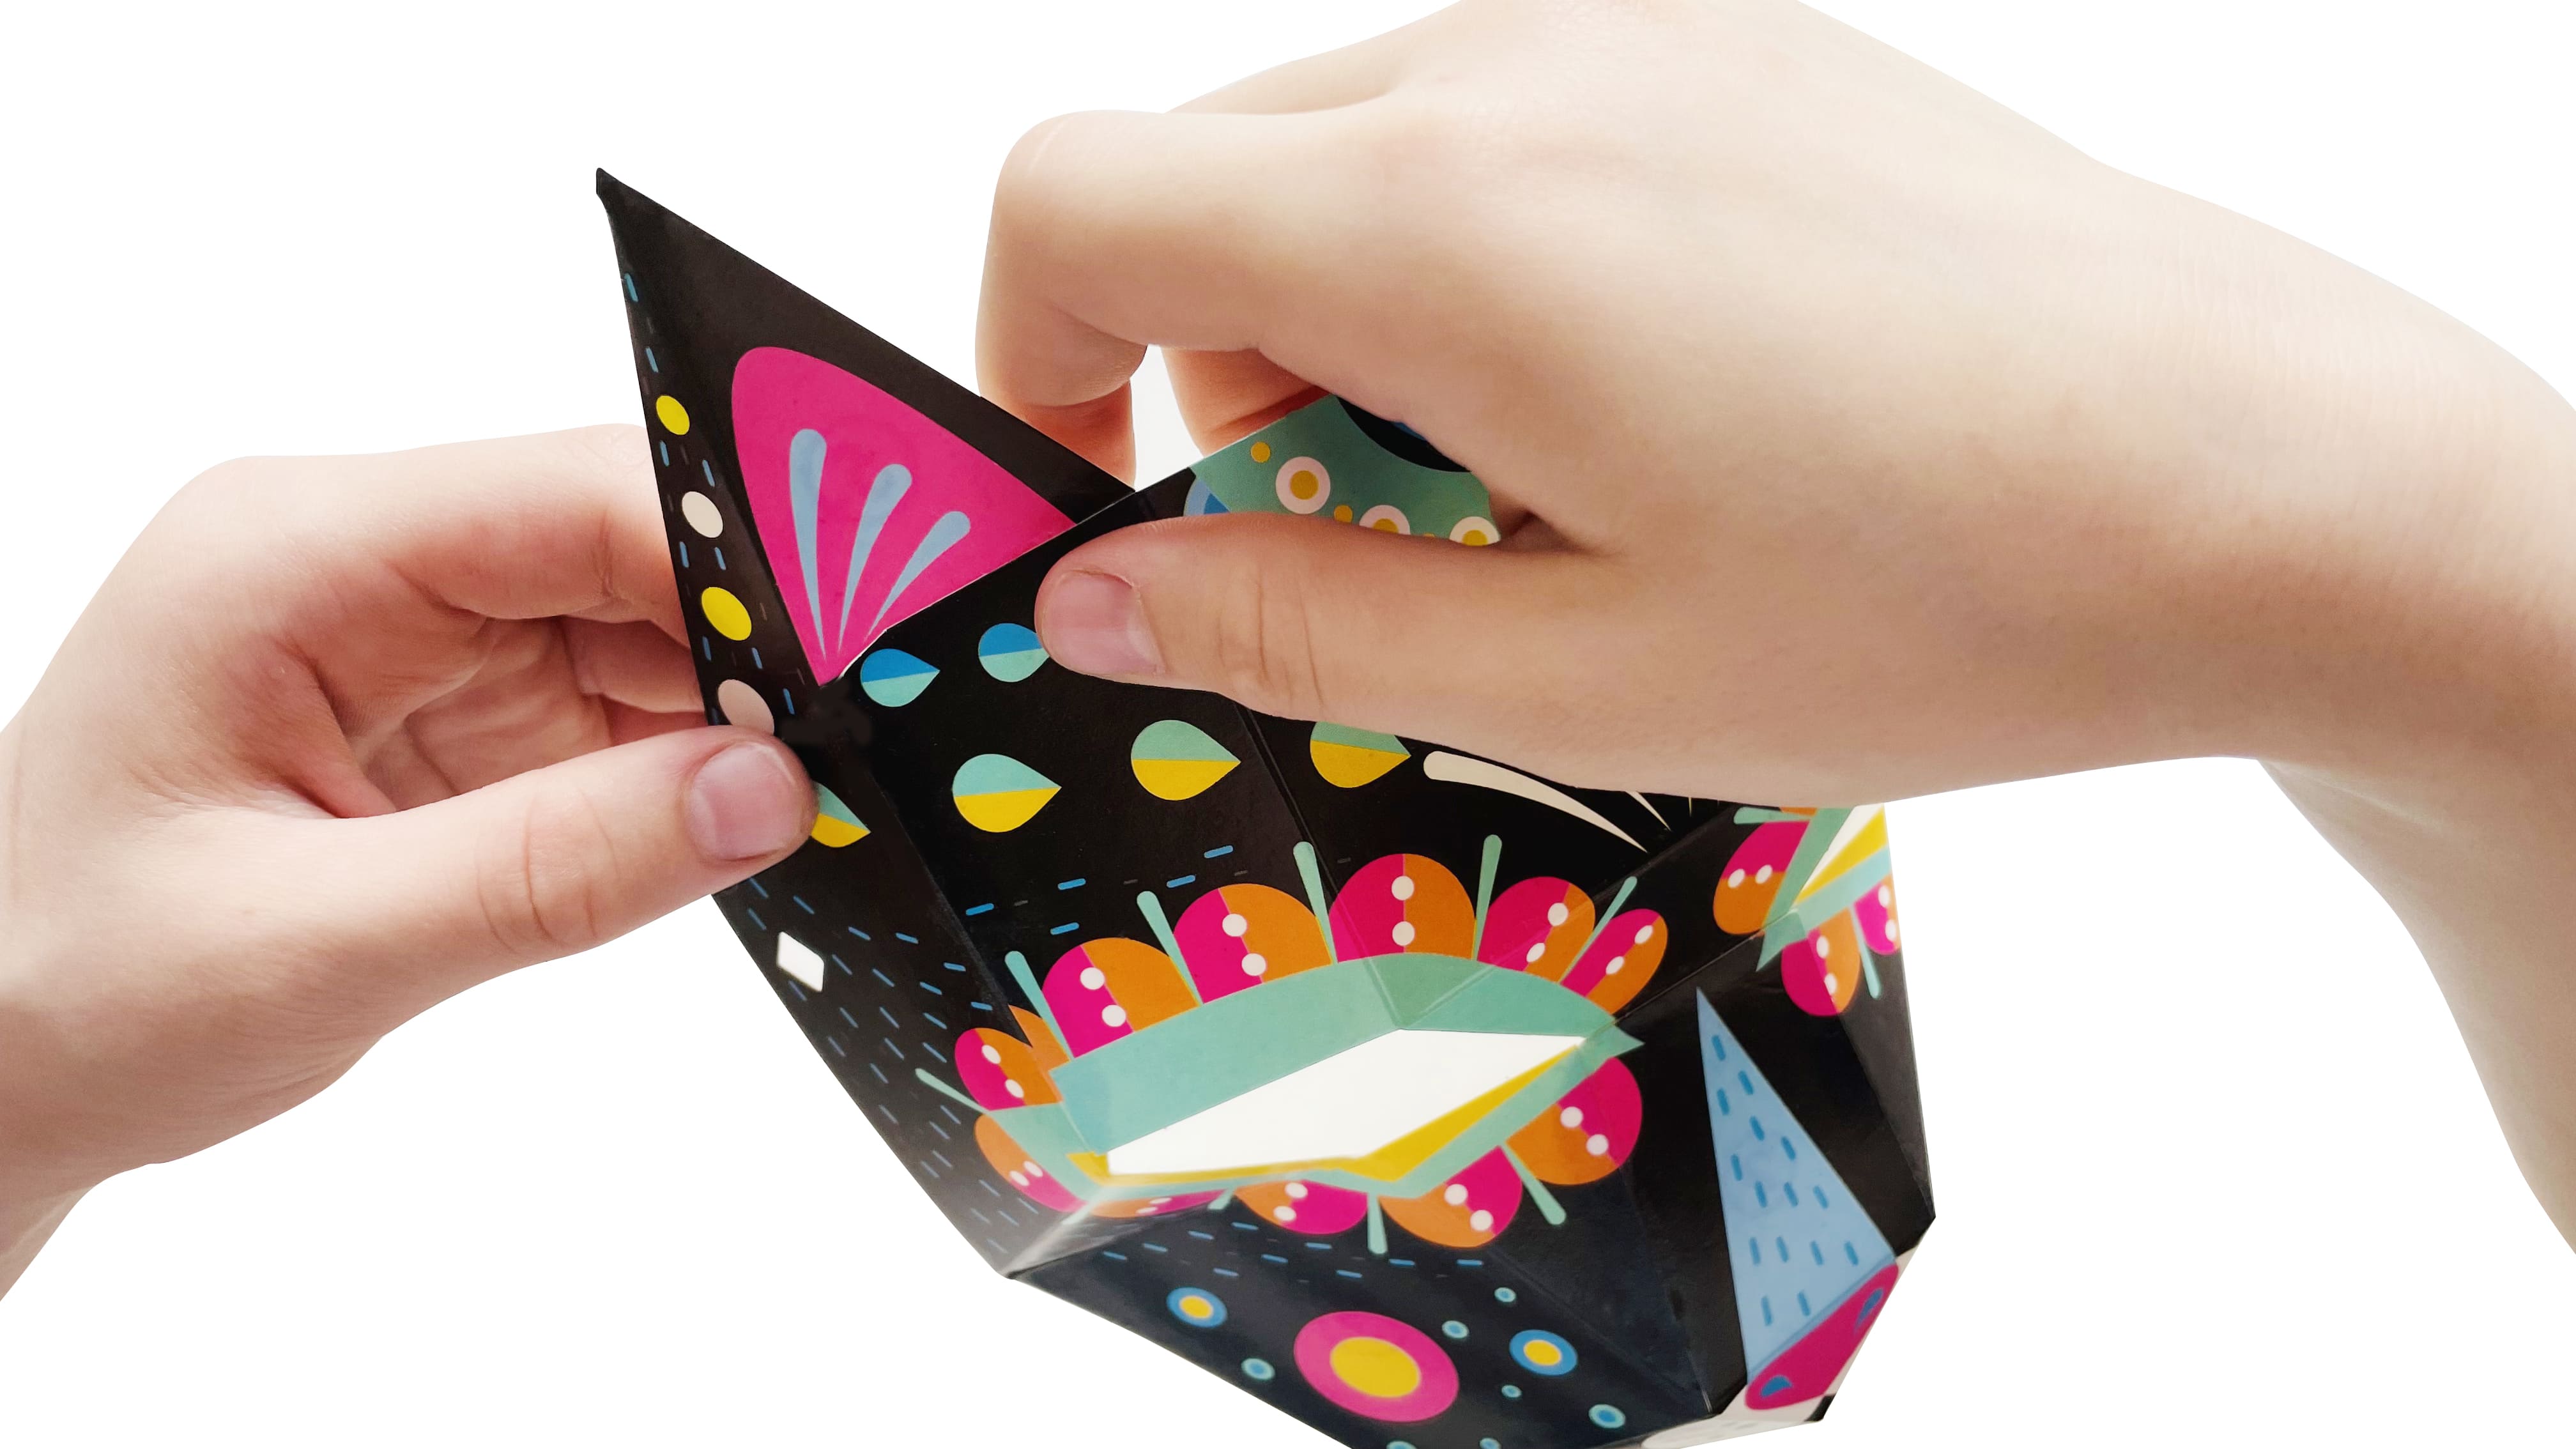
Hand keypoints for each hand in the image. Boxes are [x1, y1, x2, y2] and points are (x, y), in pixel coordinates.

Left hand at [0, 427, 813, 1286]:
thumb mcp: (310, 950)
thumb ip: (551, 868)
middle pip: (631, 546)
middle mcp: (361, 561)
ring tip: (863, 781)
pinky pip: (616, 704)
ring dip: (747, 705)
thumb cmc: (64, 993)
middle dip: (773, 637)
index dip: (751, 563)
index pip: (575, 502)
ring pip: (645, 624)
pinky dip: (697, 762)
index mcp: (292, 556)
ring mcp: (412, 632)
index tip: (890, 643)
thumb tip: (774, 794)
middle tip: (911, 729)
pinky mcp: (450, 708)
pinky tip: (768, 812)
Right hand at [980, 2, 2575, 1235]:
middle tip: (1341, 540)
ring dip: (1343, 312)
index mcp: (1437, 219)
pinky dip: (1475, 251)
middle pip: (1203, 168)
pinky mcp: (1742, 49)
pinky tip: (1628, 393)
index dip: (1023, 360)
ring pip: (1350, 143)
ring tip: (1511, 483)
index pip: (1071, 200)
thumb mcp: (1573, 671)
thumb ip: (1286, 622)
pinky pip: (1505, 118)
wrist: (2274, 477)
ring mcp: (1640, 33)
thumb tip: (1093, 591)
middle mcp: (1516, 68)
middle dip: (1198, 364)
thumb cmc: (1951, 592)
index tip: (1094, 503)